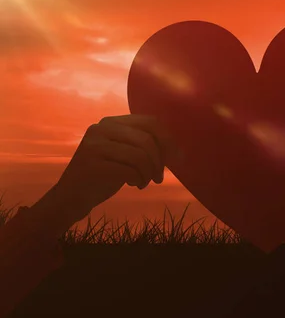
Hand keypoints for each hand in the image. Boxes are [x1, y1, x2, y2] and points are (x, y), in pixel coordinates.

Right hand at [50, 114, 177, 221]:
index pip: (150, 122)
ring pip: (140, 156)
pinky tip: (134, 184)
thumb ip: (145, 146)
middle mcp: (101, 128)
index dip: (168, 139)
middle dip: (159, 161)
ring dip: (149, 173)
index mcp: (112, 122)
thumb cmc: (105, 174)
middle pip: (147, 139)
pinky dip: (138, 179)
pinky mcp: (91, 165)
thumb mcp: (125, 154)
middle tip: (159, 177)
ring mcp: (94, 145)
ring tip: (145, 182)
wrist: (72, 196)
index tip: (177, 158)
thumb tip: (178, 151)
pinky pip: (129, 170)